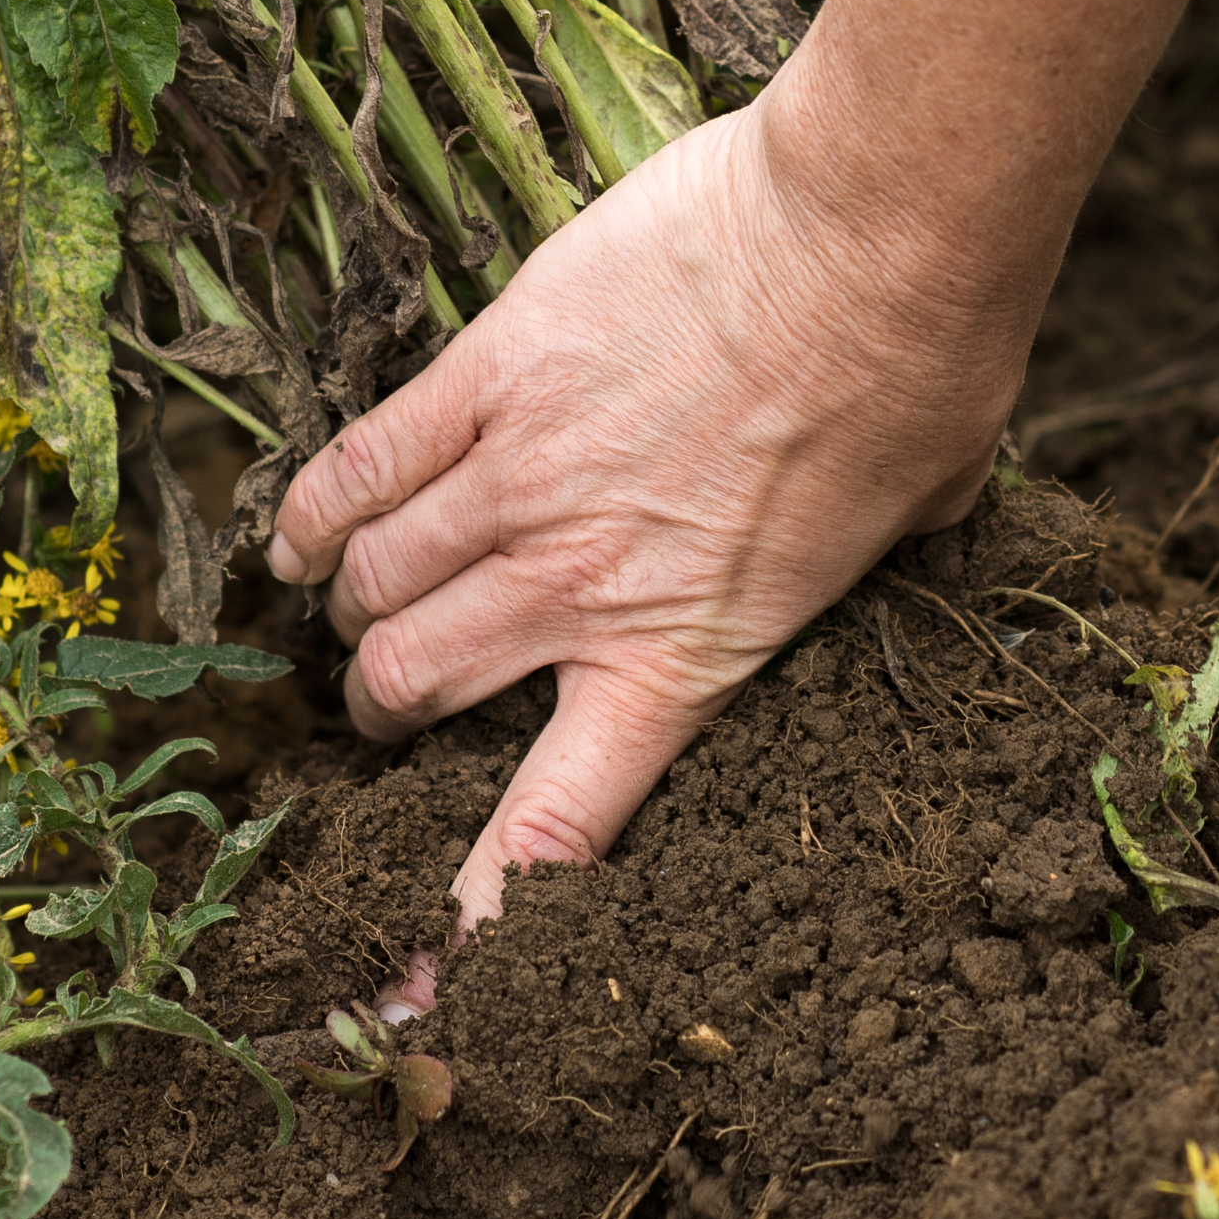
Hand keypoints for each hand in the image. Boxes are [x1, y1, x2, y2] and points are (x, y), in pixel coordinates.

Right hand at [266, 71, 1044, 932]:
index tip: (419, 984)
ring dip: (354, 608)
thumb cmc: (923, 368)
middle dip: (388, 710)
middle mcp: (582, 586)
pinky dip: (313, 510)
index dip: (473, 917)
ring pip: (380, 581)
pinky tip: (296, 537)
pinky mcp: (493, 370)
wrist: (872, 234)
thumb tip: (903, 521)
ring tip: (352, 610)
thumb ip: (868, 553)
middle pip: (418, 686)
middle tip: (391, 703)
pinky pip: (364, 462)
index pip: (553, 827)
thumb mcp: (918, 514)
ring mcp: (526, 476)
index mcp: (685, 654)